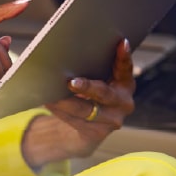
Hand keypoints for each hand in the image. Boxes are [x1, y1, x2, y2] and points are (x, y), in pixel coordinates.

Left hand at [22, 38, 135, 165]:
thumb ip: (92, 69)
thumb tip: (65, 56)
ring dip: (65, 102)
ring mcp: (112, 120)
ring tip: (50, 95)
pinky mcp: (97, 133)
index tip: (121, 43)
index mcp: (125, 83)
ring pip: (85, 110)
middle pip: (104, 93)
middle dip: (86, 87)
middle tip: (70, 82)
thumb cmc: (90, 95)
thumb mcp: (97, 81)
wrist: (89, 127)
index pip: (125, 68)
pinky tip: (49, 103)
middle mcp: (123, 102)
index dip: (124, 56)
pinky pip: (75, 121)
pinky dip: (61, 111)